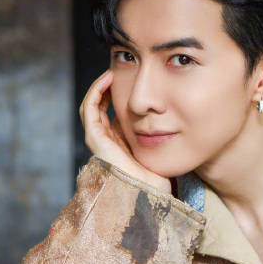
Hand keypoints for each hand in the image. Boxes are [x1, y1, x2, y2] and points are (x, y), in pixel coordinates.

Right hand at [79, 69, 171, 191]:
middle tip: (117, 72)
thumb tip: (172, 118)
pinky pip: (90, 107)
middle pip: (98, 108)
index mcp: (118, 144)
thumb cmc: (158, 175)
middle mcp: (105, 141)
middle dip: (106, 89)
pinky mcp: (95, 137)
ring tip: (111, 72)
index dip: (116, 96)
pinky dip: (96, 90)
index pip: (110, 114)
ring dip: (99, 86)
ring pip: (91, 105)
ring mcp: (98, 139)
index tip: (130, 81)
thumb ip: (158, 135)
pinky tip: (108, 78)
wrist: (150, 191)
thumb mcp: (158, 148)